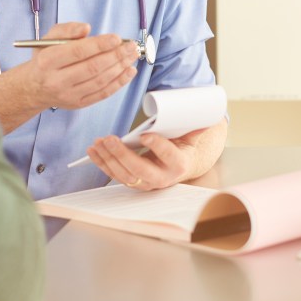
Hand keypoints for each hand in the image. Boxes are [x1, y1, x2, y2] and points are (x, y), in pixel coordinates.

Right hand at [0, 22, 141, 131]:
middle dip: (116, 56)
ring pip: (100, 82)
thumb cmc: (44, 58)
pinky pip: (102, 94)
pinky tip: (129, 72)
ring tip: (132, 56)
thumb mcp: (49, 38)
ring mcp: (68, 95)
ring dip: (120, 68)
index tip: (116, 38)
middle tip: (131, 46)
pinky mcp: (78, 104)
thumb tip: (86, 28)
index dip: (100, 44)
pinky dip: (119, 83)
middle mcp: (57, 80)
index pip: (77, 52)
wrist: (33, 87)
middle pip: (92, 68)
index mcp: (48, 61)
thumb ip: (67, 30)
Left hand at [85, 129, 207, 190]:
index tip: (144, 134)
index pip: (168, 156)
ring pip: (124, 174)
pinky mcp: (133, 182)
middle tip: (110, 139)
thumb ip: (195, 127)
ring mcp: (146, 183)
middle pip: (140, 170)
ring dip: (108, 159)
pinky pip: (115, 174)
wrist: (180, 166)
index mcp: (179, 164)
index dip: (157, 146)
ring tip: (98, 142)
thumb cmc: (183, 147)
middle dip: (123, 156)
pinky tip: (93, 151)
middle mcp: (162, 178)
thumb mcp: (191, 137)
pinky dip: (101, 163)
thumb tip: (207, 117)